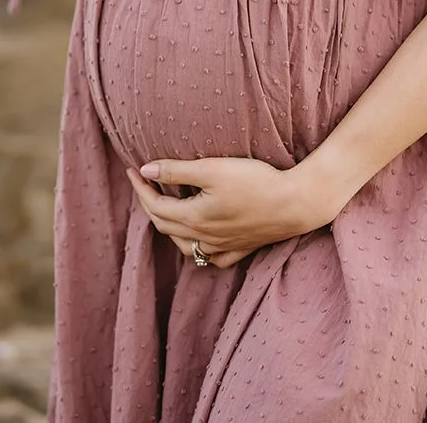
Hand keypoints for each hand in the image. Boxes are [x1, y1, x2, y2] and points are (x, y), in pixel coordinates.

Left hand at [125, 156, 336, 268]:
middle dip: (149, 204)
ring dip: (169, 226)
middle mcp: (204, 238)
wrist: (294, 204)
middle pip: (165, 225)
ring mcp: (222, 247)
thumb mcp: (212, 169)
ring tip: (166, 207)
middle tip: (144, 183)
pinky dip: (197, 248)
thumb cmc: (254, 182)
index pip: (155, 206)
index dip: (141, 188)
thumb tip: (145, 170)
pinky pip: (210, 258)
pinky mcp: (240, 249)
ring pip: (184, 245)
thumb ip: (176, 171)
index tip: (133, 170)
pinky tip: (199, 239)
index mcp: (193, 218)